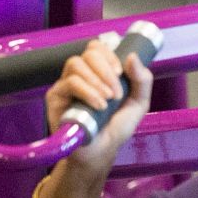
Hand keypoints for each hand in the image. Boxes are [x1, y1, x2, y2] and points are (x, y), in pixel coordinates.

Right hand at [45, 39, 151, 178]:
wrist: (102, 150)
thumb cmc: (117, 126)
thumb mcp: (139, 102)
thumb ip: (142, 80)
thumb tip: (133, 56)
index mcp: (99, 71)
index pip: (98, 48)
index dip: (110, 55)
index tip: (121, 73)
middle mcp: (81, 74)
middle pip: (88, 53)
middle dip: (106, 70)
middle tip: (116, 92)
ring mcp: (66, 84)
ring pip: (76, 64)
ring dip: (97, 80)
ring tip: (108, 101)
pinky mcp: (55, 97)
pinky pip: (69, 83)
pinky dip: (88, 92)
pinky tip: (99, 106)